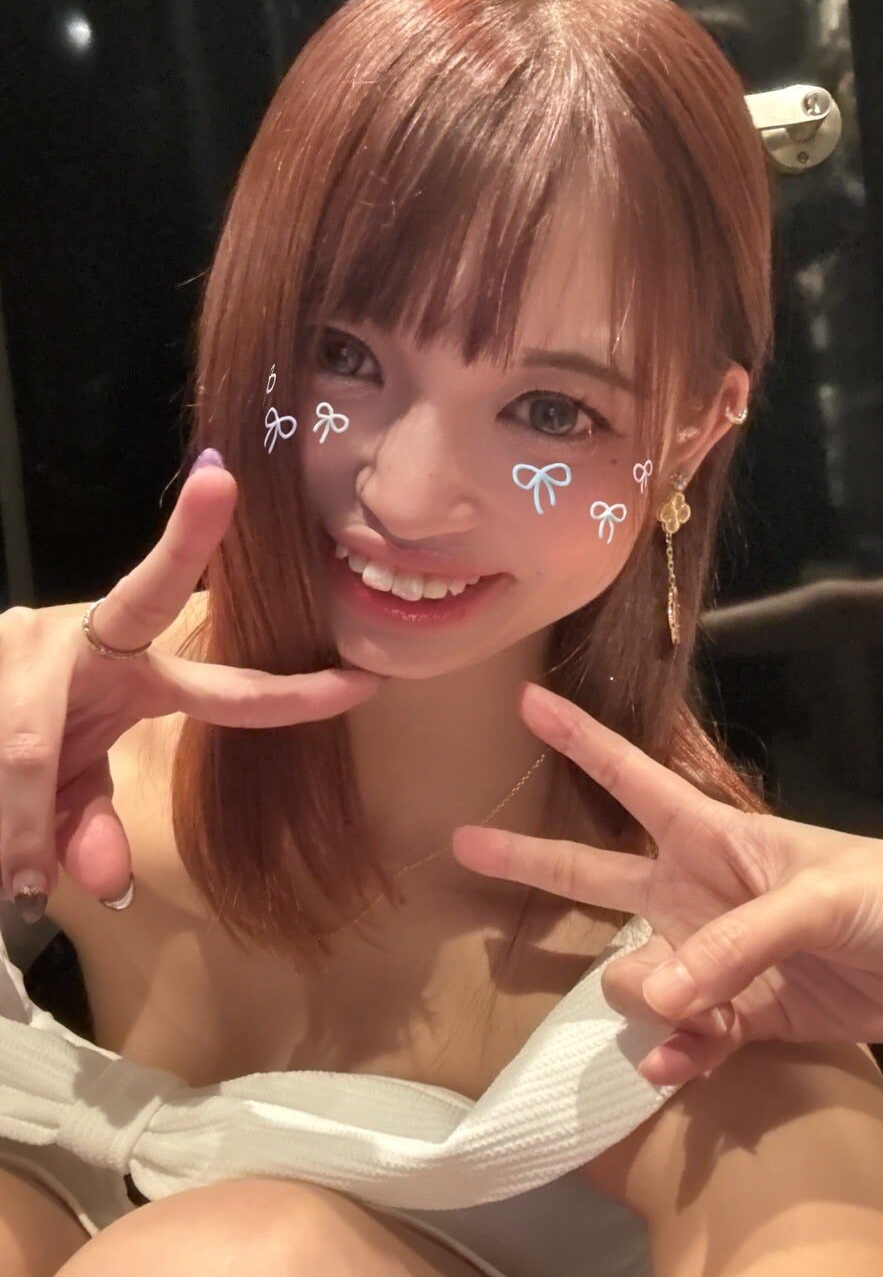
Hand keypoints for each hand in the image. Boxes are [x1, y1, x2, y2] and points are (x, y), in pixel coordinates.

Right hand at [0, 456, 382, 913]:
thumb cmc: (24, 740)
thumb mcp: (67, 784)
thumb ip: (89, 822)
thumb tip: (108, 880)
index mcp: (132, 672)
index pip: (221, 677)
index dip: (292, 686)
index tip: (364, 674)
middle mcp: (90, 639)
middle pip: (147, 593)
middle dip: (185, 542)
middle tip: (222, 482)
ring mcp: (27, 642)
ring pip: (35, 741)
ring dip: (23, 821)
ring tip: (20, 883)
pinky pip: (3, 757)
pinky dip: (1, 825)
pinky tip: (5, 862)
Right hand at [451, 682, 882, 1085]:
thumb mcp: (819, 900)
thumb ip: (733, 944)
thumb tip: (654, 996)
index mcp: (716, 836)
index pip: (630, 778)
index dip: (579, 741)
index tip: (527, 704)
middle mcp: (701, 891)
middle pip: (597, 872)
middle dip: (531, 856)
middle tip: (462, 841)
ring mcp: (721, 955)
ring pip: (640, 976)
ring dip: (650, 1002)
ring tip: (693, 1016)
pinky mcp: (750, 1012)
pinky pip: (689, 1037)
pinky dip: (681, 1056)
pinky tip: (683, 1067)